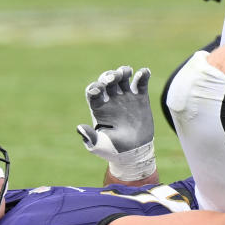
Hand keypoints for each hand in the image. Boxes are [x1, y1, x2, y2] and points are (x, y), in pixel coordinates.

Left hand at [76, 66, 156, 181]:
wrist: (135, 152)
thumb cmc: (114, 150)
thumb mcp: (99, 146)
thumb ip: (90, 138)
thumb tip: (79, 128)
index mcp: (99, 108)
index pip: (93, 92)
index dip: (94, 88)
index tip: (97, 90)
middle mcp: (111, 99)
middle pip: (106, 80)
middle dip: (108, 76)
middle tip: (113, 78)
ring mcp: (126, 97)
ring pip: (122, 78)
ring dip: (123, 71)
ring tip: (127, 72)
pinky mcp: (140, 98)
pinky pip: (140, 82)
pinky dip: (142, 75)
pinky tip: (144, 72)